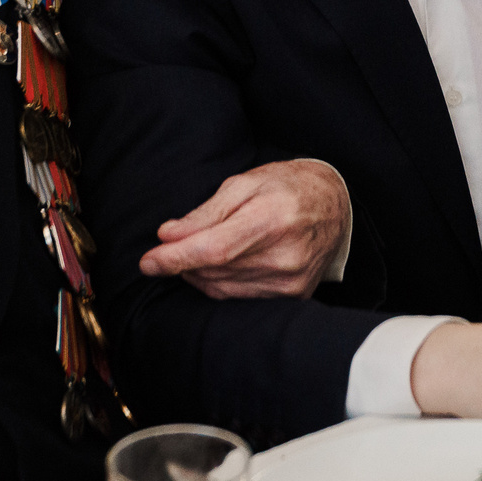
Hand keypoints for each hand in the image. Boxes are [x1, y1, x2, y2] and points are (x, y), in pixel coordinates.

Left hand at [139, 159, 348, 297]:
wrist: (334, 206)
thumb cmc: (286, 187)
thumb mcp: (244, 183)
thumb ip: (205, 212)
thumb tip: (167, 235)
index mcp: (271, 219)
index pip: (213, 249)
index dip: (175, 258)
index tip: (147, 262)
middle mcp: (284, 256)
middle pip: (214, 271)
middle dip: (182, 262)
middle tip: (169, 248)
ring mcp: (291, 281)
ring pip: (222, 288)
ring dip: (198, 274)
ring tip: (196, 253)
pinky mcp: (293, 296)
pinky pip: (239, 297)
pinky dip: (219, 284)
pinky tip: (218, 266)